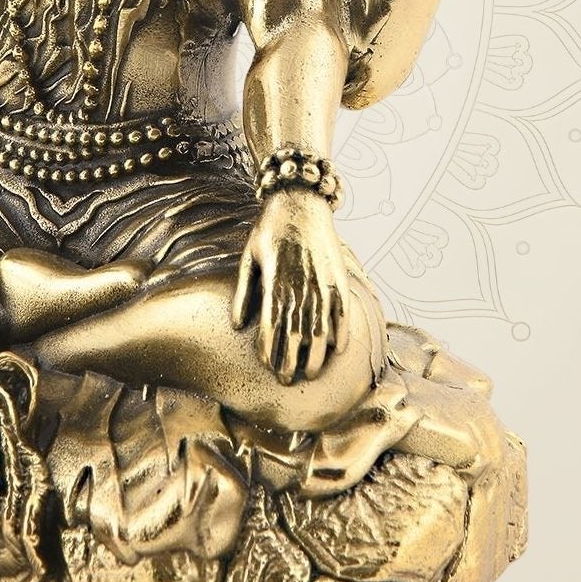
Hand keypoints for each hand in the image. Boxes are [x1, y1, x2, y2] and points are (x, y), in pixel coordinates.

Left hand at [232, 189, 351, 383]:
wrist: (300, 200)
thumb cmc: (269, 229)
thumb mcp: (248, 256)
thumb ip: (243, 292)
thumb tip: (237, 326)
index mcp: (275, 280)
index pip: (271, 324)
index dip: (269, 349)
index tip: (266, 367)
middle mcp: (300, 284)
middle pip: (296, 332)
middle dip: (291, 360)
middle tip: (287, 382)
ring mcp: (322, 281)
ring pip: (321, 327)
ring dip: (316, 353)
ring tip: (311, 374)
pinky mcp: (338, 276)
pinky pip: (343, 310)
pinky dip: (342, 331)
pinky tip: (339, 349)